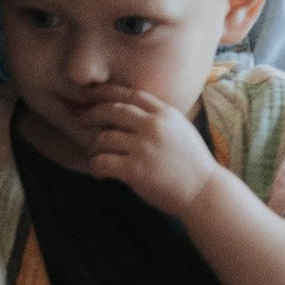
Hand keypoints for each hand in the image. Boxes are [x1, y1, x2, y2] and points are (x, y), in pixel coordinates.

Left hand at [80, 89, 218, 219]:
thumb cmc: (192, 164)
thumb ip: (158, 119)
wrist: (204, 192)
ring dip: (94, 147)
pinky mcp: (136, 169)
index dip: (106, 92)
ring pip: (104, 138)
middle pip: (113, 110)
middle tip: (80, 121)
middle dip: (92, 114)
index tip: (91, 94)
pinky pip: (103, 162)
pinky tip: (99, 173)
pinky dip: (96, 167)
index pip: (130, 94)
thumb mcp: (180, 130)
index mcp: (165, 113)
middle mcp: (153, 125)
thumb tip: (129, 114)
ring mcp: (144, 147)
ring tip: (95, 155)